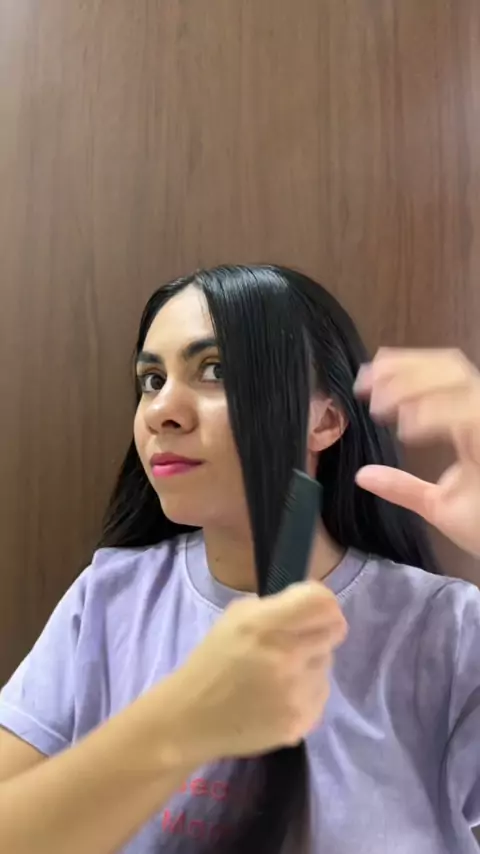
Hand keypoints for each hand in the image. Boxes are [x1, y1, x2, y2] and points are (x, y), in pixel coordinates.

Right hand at [170, 582, 345, 765]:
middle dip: (317, 631)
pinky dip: (306, 691)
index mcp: (266, 626)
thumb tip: (308, 607)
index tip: (308, 608)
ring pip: (327, 663)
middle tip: (295, 640)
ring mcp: (297, 693)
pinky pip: (321, 693)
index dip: (321, 601)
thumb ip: (275, 607)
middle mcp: (287, 657)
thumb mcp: (235, 617)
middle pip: (334, 630)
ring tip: (280, 674)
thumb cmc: (213, 660)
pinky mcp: (302, 722)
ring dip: (310, 663)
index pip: (323, 603)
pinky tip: (280, 696)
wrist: (193, 718)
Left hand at [354, 348, 479, 556]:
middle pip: (451, 367)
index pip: (445, 375)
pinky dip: (436, 413)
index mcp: (473, 423)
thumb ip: (402, 487)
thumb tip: (363, 476)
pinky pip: (471, 414)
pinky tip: (407, 426)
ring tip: (381, 407)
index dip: (405, 368)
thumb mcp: (437, 505)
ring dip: (413, 386)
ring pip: (459, 381)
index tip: (366, 381)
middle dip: (403, 369)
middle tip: (365, 385)